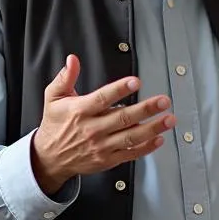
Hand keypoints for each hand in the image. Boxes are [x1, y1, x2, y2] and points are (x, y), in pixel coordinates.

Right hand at [31, 54, 174, 194]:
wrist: (50, 158)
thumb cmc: (55, 124)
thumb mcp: (53, 97)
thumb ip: (65, 78)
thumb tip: (72, 59)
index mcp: (80, 111)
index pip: (102, 98)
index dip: (119, 89)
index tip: (135, 81)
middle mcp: (92, 129)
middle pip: (123, 118)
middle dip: (146, 109)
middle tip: (163, 101)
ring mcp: (101, 146)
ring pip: (131, 137)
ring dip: (152, 128)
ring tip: (169, 119)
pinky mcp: (107, 159)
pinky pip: (130, 153)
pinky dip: (146, 148)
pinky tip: (159, 139)